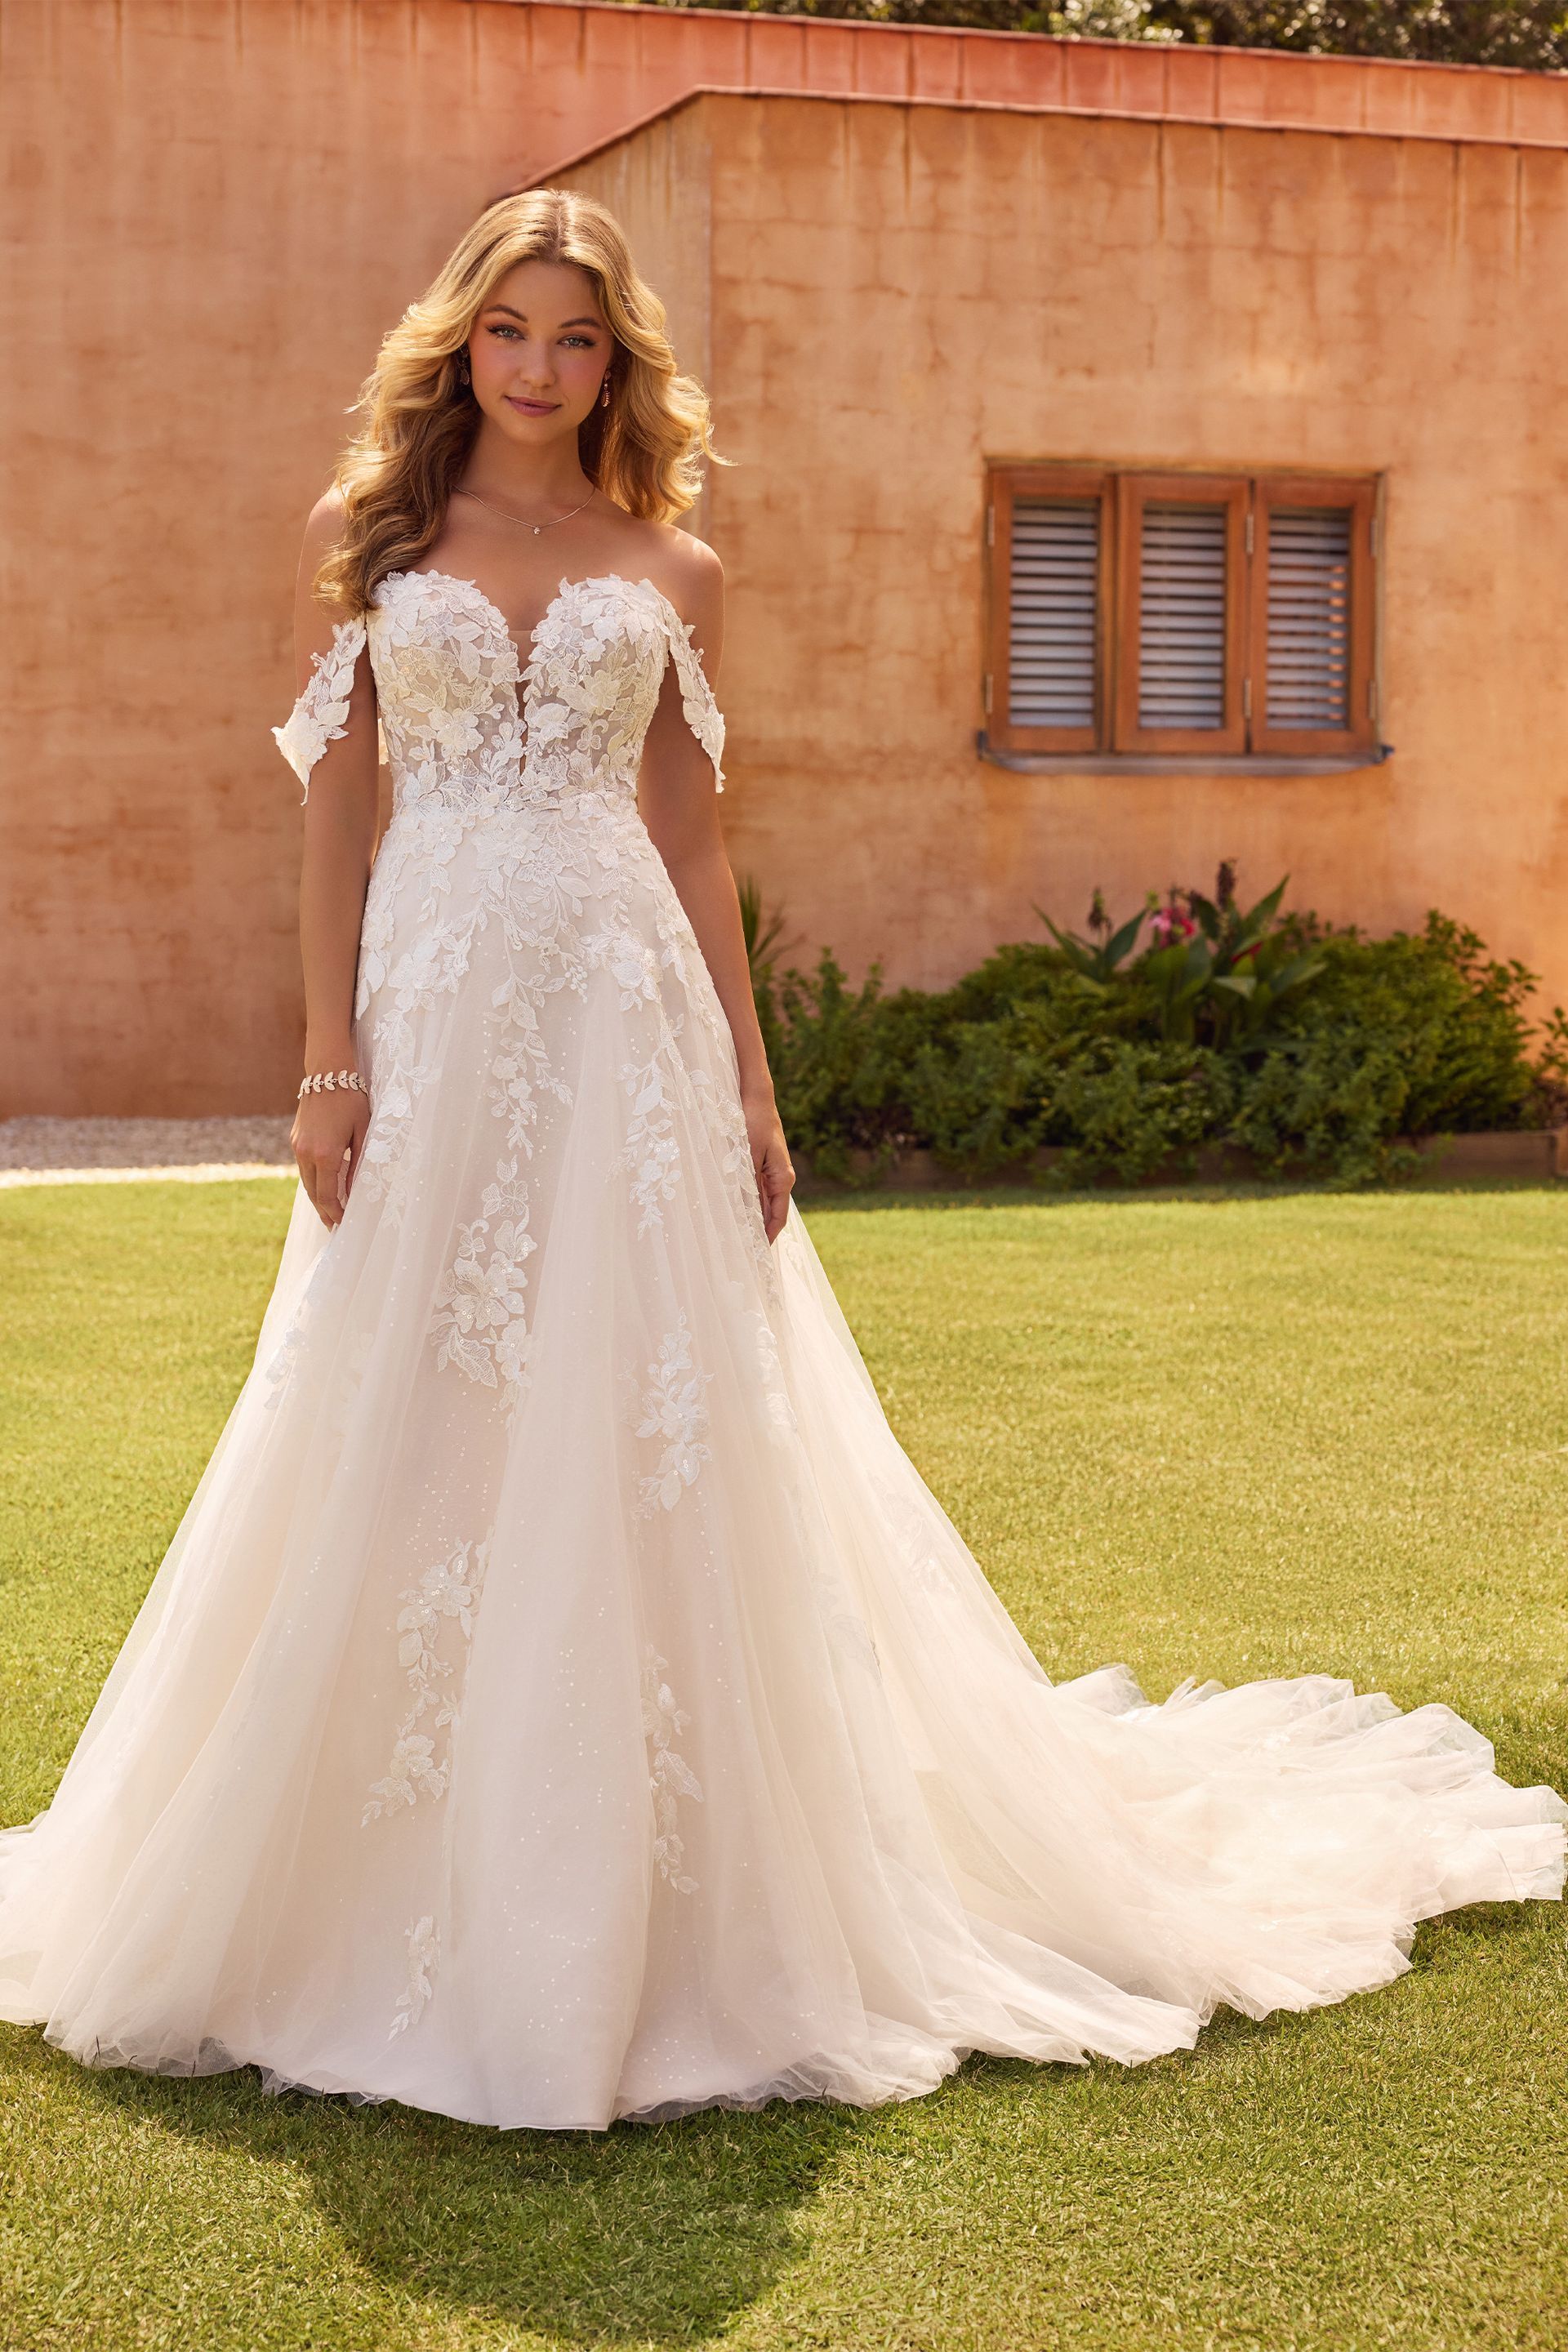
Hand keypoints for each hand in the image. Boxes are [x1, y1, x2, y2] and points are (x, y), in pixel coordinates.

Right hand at [291, 1086, 369, 1229]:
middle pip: (313, 1193)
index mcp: (326, 1154)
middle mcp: (306, 1153)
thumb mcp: (362, 1132)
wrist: (327, 1072)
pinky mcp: (295, 1139)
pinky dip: (313, 1181)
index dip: (335, 1212)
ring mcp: (298, 1146)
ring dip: (317, 1198)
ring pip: (306, 1181)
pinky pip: (303, 1168)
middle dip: (324, 1211)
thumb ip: (357, 1165)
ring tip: (328, 1212)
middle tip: (334, 1226)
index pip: (327, 1195)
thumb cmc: (352, 1100)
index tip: (343, 1224)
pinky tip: (322, 1187)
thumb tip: (354, 1193)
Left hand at [744, 1093, 794, 1244]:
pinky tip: (734, 1213)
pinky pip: (754, 1192)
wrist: (755, 1097)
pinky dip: (745, 1204)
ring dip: (750, 1220)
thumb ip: (746, 1183)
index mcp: (783, 1178)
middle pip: (770, 1214)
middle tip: (742, 1253)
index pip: (777, 1217)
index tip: (757, 1255)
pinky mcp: (760, 1166)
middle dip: (758, 1233)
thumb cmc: (753, 1122)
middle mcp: (779, 1178)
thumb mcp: (747, 1154)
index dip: (767, 1237)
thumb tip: (743, 1212)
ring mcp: (770, 1173)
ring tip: (736, 1239)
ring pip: (761, 1204)